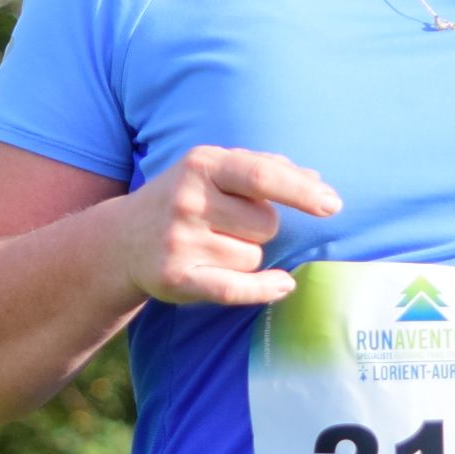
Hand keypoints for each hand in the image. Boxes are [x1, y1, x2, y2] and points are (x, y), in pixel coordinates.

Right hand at [105, 145, 340, 307]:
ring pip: (254, 257)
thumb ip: (265, 167)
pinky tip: (282, 285)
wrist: (122, 239)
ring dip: (249, 256)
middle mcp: (188, 200)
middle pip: (265, 223)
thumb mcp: (214, 169)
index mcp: (202, 164)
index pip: (262, 175)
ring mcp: (180, 241)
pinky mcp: (177, 278)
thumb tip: (317, 182)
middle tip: (234, 225)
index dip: (302, 191)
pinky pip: (236, 289)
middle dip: (263, 228)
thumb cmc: (185, 198)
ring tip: (217, 247)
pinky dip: (264, 289)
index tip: (333, 205)